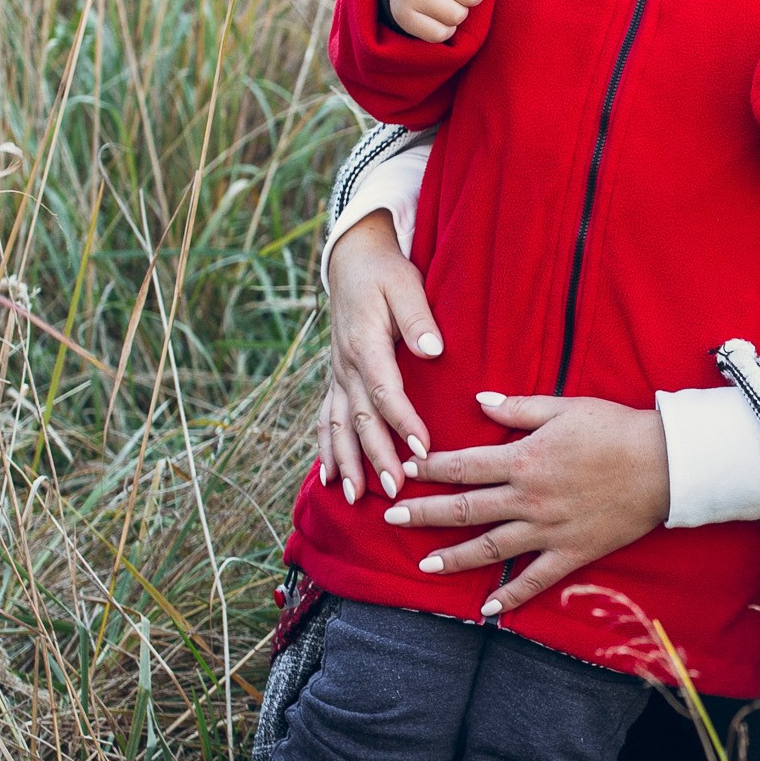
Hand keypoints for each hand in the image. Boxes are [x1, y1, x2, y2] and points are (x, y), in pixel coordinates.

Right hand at [319, 212, 442, 503]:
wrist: (351, 262)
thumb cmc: (385, 273)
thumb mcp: (405, 284)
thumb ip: (418, 318)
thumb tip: (433, 349)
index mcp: (365, 343)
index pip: (385, 390)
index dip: (403, 421)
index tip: (423, 448)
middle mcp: (346, 365)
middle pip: (361, 418)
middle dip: (376, 457)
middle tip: (395, 491)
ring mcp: (337, 374)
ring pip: (338, 425)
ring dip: (347, 462)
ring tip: (355, 498)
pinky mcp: (336, 379)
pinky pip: (326, 419)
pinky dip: (327, 449)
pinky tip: (331, 479)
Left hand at [382, 395, 673, 615]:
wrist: (663, 464)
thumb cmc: (615, 429)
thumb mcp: (563, 407)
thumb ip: (517, 408)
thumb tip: (478, 401)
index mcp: (524, 459)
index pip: (463, 466)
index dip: (430, 468)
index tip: (404, 469)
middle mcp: (528, 499)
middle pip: (465, 509)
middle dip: (424, 513)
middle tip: (391, 517)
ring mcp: (548, 530)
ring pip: (490, 548)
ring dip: (454, 557)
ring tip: (423, 566)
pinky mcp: (571, 553)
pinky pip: (534, 580)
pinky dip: (510, 597)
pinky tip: (485, 610)